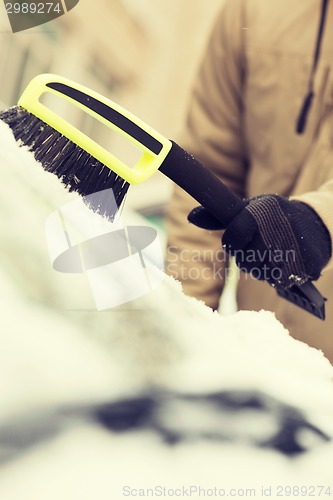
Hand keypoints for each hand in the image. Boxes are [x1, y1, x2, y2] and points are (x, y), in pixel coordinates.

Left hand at [188, 194, 330, 287]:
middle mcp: (276, 231)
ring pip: (261, 273)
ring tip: (273, 251)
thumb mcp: (249, 209)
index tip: (238, 239)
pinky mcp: (304, 267)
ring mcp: (292, 251)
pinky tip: (283, 262)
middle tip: (260, 244)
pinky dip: (278, 275)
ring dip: (262, 267)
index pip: (233, 236)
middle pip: (245, 260)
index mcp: (261, 213)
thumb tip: (191, 216)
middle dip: (248, 256)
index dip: (232, 241)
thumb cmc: (274, 216)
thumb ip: (219, 217)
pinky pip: (279, 281)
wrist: (315, 223)